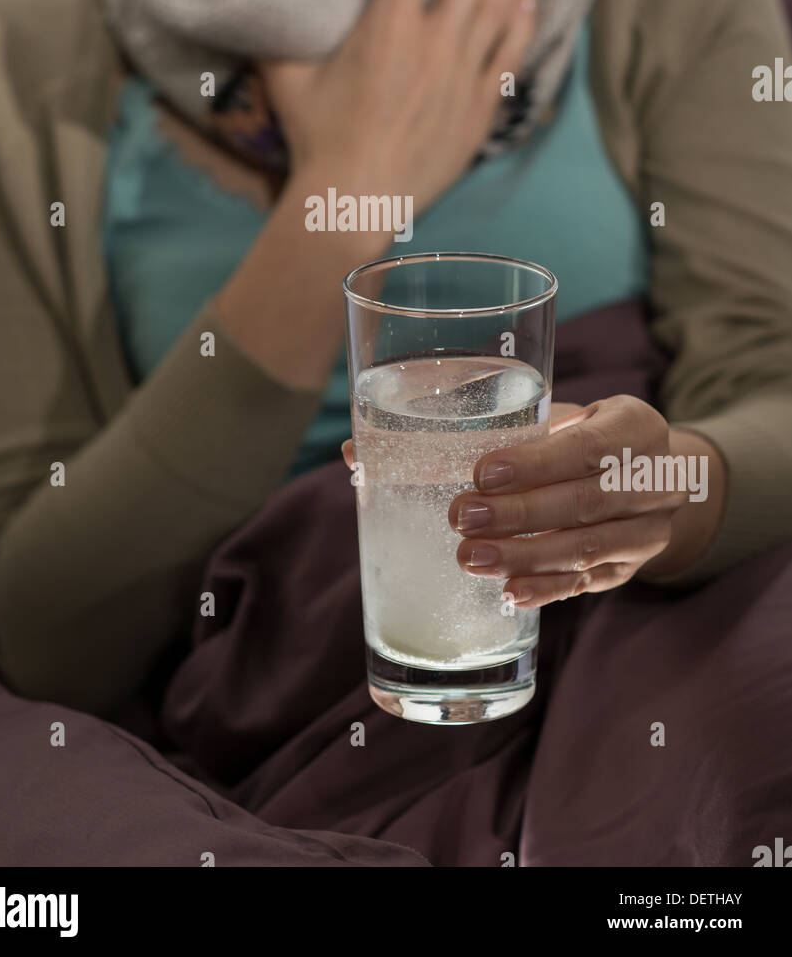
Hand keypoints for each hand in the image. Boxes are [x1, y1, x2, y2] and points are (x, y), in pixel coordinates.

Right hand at [259, 0, 538, 215]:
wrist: (355, 201)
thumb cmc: (317, 139)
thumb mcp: (286, 77)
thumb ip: (279, 35)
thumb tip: (263, 4)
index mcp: (388, 25)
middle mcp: (433, 41)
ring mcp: (461, 75)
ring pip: (498, 5)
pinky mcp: (477, 108)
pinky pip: (506, 56)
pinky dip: (520, 25)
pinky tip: (529, 1)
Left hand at [341, 397, 682, 607]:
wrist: (652, 474)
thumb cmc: (577, 435)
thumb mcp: (554, 414)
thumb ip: (478, 424)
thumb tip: (355, 448)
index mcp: (635, 426)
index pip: (589, 443)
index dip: (537, 461)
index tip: (483, 471)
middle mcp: (654, 480)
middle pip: (586, 502)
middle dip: (521, 514)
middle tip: (462, 518)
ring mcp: (646, 532)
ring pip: (586, 550)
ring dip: (526, 556)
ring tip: (472, 559)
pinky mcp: (628, 570)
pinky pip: (586, 585)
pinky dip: (545, 590)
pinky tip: (507, 594)